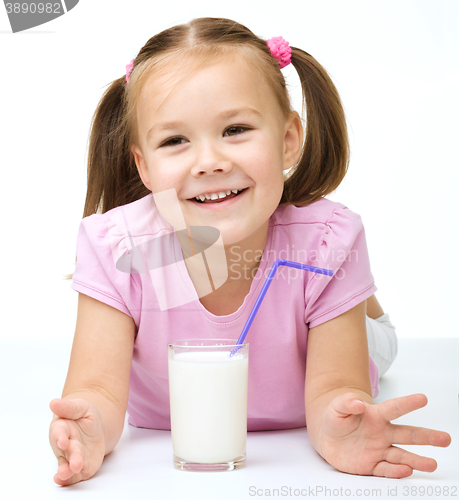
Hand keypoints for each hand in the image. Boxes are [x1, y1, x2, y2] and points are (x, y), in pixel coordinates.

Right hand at [49, 398, 104, 485]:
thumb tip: (53, 402)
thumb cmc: (83, 415)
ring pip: (66, 466)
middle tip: (75, 463)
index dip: (60, 437)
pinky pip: (72, 476)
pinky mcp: (79, 467)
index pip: (59, 433)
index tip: (62, 441)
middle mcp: (63, 445)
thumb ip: (68, 406)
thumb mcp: (81, 406)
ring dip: (66, 472)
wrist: (93, 427)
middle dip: (71, 457)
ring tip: (69, 473)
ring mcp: (70, 457)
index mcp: (62, 428)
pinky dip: (68, 480)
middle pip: (65, 452)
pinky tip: (65, 481)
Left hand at [317, 392, 450, 477]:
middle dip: (427, 437)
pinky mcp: (372, 465)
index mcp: (375, 416)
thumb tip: (357, 403)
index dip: (407, 403)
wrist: (327, 438)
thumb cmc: (336, 419)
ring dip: (416, 460)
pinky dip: (396, 471)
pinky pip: (385, 470)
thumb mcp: (336, 407)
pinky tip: (407, 471)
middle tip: (446, 439)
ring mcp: (379, 450)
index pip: (393, 408)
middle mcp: (382, 433)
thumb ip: (346, 403)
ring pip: (401, 456)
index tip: (423, 398)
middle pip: (407, 435)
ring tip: (432, 464)